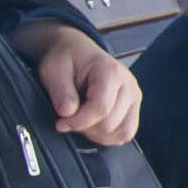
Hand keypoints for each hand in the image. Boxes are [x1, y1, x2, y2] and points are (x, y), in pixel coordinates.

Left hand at [20, 23, 140, 144]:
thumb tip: (68, 113)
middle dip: (85, 128)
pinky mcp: (132, 107)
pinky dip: (108, 136)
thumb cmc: (67, 59)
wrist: (77, 51)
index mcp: (111, 71)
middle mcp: (128, 85)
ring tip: (82, 122)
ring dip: (98, 135)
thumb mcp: (54, 69)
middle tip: (69, 119)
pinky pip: (125, 133)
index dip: (78, 122)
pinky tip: (93, 126)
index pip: (101, 108)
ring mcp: (133, 97)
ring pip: (122, 133)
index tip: (61, 123)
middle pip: (110, 124)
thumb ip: (61, 91)